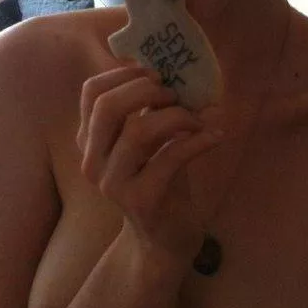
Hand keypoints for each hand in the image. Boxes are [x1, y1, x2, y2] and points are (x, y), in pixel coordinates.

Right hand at [77, 65, 223, 270]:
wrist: (164, 239)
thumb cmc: (159, 180)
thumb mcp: (149, 141)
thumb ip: (149, 109)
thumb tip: (174, 68)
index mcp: (90, 141)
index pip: (91, 93)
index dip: (123, 74)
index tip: (155, 74)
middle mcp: (92, 162)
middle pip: (108, 107)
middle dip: (146, 90)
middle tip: (175, 93)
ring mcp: (114, 183)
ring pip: (138, 131)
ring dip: (176, 116)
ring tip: (198, 118)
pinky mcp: (142, 200)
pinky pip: (171, 157)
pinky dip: (198, 140)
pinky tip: (217, 134)